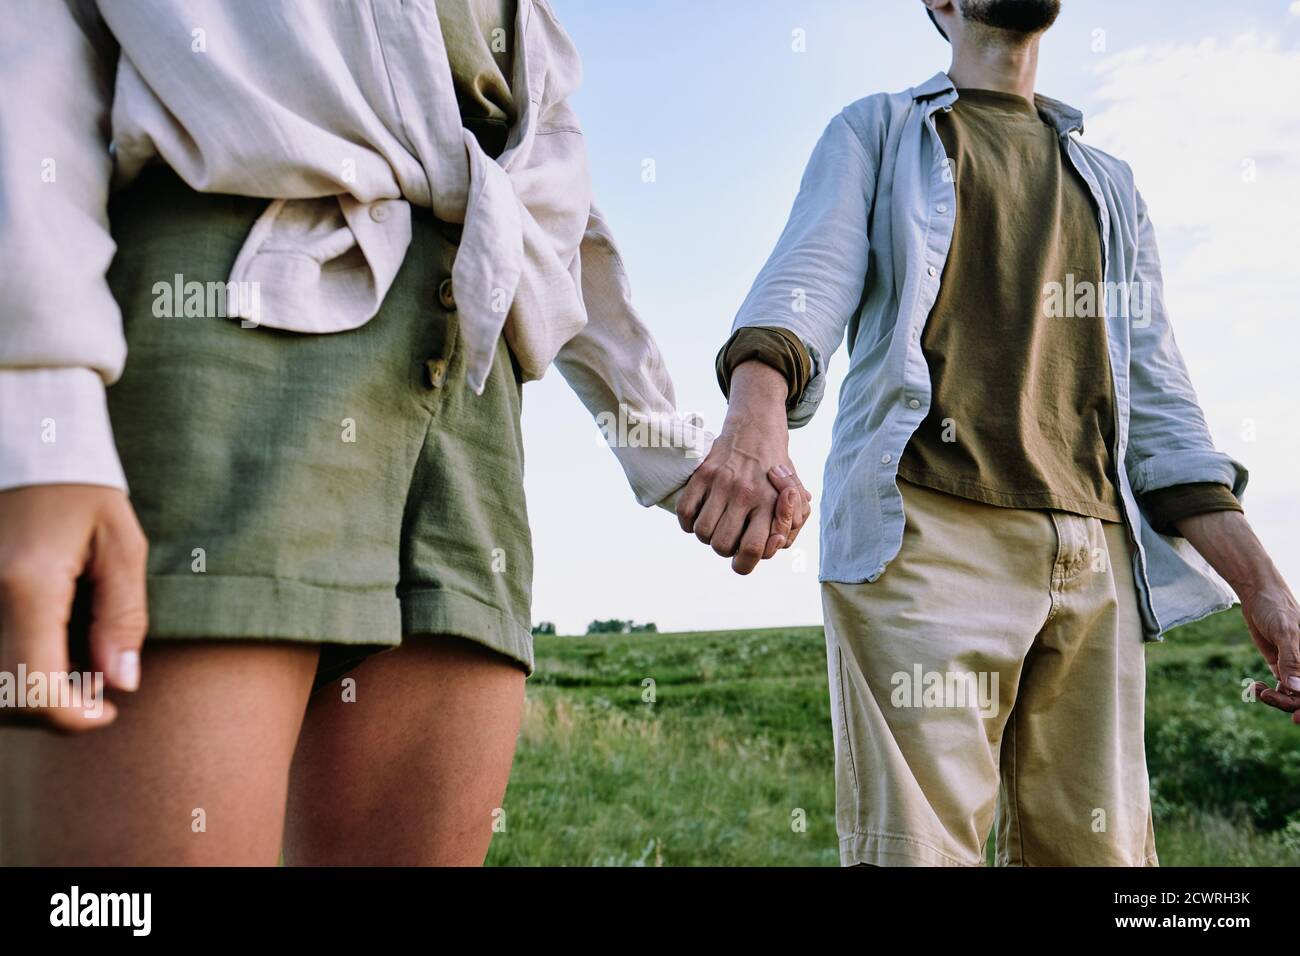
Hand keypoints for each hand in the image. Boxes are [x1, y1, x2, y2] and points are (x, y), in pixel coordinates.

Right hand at [0, 485, 147, 730]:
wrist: (23, 446)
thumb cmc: (80, 489)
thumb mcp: (120, 544)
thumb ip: (123, 617)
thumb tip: (120, 683)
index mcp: (24, 586)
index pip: (32, 690)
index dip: (71, 719)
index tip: (107, 711)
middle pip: (2, 699)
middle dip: (51, 710)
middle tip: (96, 686)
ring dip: (27, 693)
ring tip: (73, 665)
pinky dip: (9, 669)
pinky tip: (44, 649)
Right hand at [676, 362, 811, 574]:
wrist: (756, 429)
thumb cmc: (776, 470)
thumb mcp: (796, 494)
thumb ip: (792, 522)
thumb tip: (777, 543)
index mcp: (769, 502)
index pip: (753, 549)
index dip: (746, 563)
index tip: (744, 556)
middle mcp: (745, 493)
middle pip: (722, 546)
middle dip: (724, 549)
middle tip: (730, 537)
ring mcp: (721, 483)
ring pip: (702, 532)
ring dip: (706, 536)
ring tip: (715, 525)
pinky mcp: (702, 474)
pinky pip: (684, 512)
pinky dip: (688, 523)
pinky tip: (699, 516)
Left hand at [1240, 586, 1299, 722]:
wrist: (1258, 597)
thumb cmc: (1277, 609)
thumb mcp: (1285, 632)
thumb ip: (1292, 659)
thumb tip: (1296, 688)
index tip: (1295, 719)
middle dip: (1289, 703)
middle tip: (1267, 695)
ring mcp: (1296, 669)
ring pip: (1292, 696)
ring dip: (1276, 699)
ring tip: (1258, 690)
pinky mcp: (1281, 667)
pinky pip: (1280, 688)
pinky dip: (1267, 692)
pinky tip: (1255, 688)